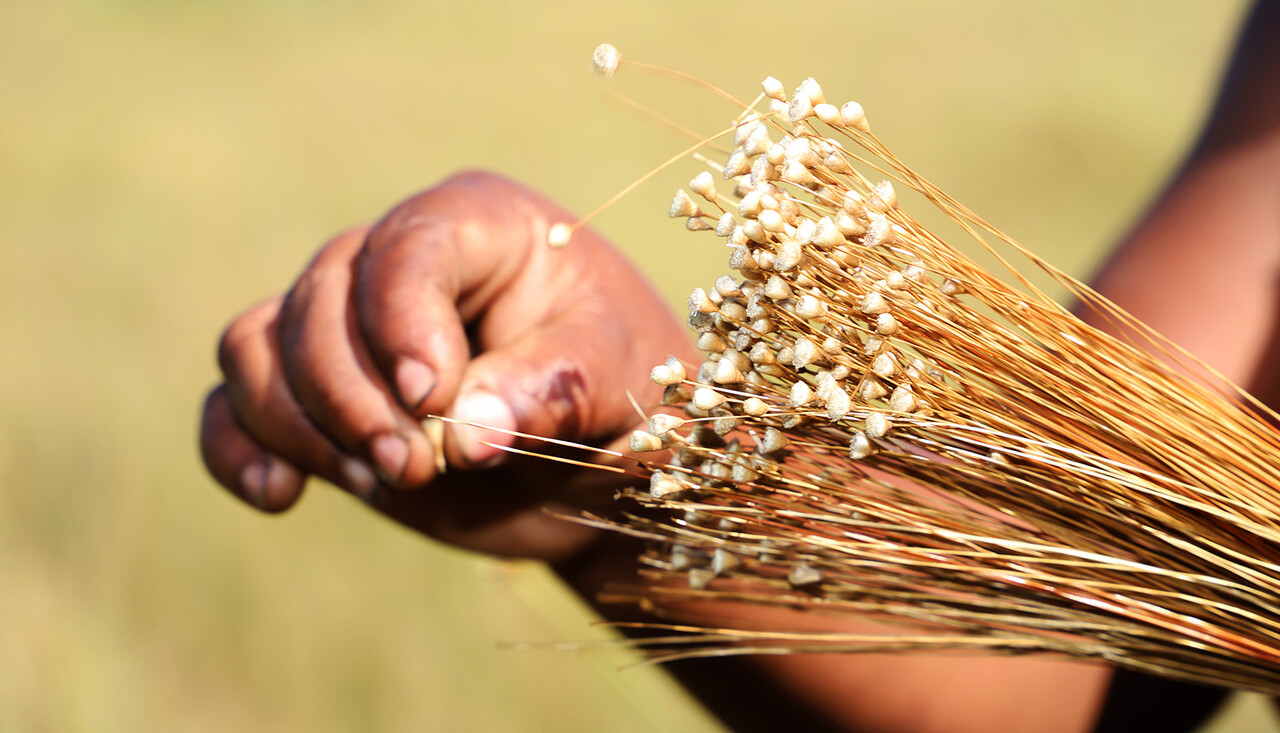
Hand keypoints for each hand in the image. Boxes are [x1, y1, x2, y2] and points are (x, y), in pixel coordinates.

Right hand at [199, 171, 690, 559]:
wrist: (601, 466)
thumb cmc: (628, 396)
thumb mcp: (617, 383)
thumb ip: (550, 390)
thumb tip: (466, 432)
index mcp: (479, 225)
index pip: (407, 248)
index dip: (400, 322)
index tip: (432, 398)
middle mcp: (398, 261)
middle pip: (318, 303)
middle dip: (354, 396)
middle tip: (418, 468)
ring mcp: (348, 327)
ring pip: (261, 347)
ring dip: (303, 425)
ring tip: (387, 480)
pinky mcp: (318, 396)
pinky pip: (235, 402)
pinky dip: (240, 447)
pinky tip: (278, 497)